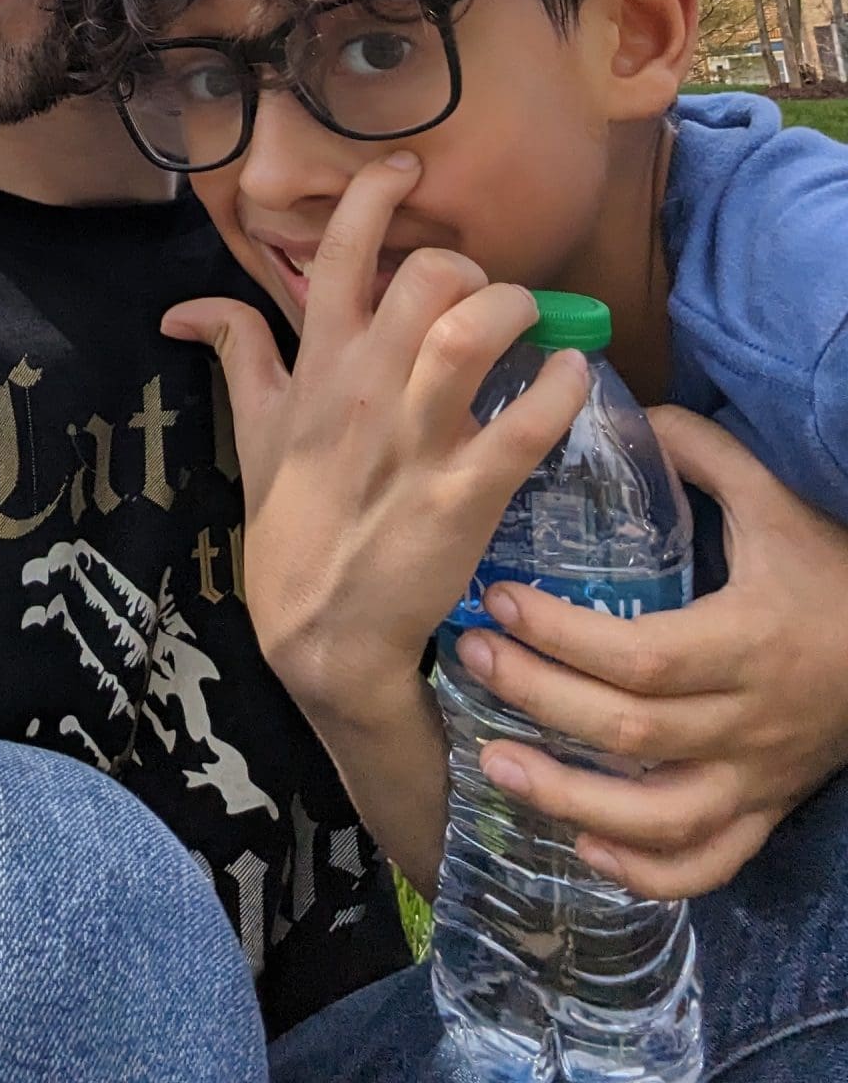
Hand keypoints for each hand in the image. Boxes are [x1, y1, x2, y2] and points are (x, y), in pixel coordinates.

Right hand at [161, 155, 589, 727]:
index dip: (374, 193)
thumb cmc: (290, 525)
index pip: (339, 252)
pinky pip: (526, 424)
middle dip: (464, 263)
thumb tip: (185, 305)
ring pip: (469, 334)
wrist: (322, 633)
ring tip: (531, 318)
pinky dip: (559, 387)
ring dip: (513, 307)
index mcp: (315, 366)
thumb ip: (235, 353)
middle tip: (480, 286)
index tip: (406, 166)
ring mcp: (416, 441)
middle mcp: (365, 389)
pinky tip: (571, 375)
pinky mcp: (466, 495)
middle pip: (423, 278)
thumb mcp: (253, 432)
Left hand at [461, 407, 847, 897]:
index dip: (561, 636)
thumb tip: (625, 409)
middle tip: (469, 655)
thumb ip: (701, 453)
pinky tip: (582, 845)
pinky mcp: (765, 810)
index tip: (498, 598)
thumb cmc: (832, 571)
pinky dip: (644, 870)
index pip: (639, 657)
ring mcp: (757, 778)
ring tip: (493, 764)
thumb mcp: (777, 501)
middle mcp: (748, 722)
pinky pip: (707, 863)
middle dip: (537, 699)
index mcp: (746, 643)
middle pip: (629, 734)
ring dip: (568, 800)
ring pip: (658, 818)